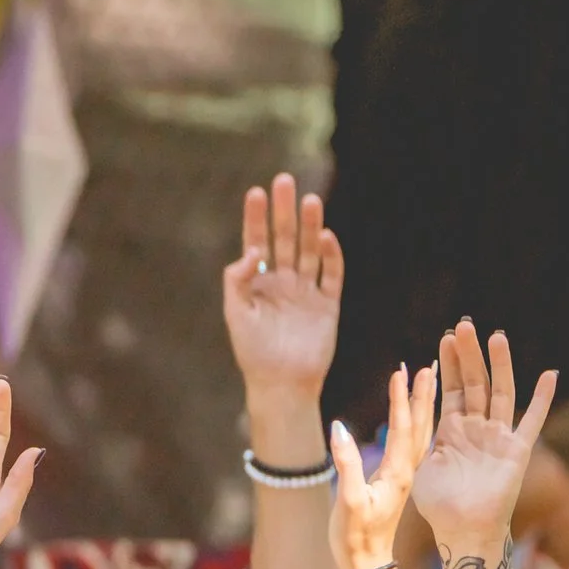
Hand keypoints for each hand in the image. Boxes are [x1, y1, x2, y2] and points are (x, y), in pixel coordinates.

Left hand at [222, 173, 342, 402]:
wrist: (282, 386)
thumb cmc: (254, 353)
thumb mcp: (236, 314)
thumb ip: (237, 280)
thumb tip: (253, 250)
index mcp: (259, 283)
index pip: (258, 242)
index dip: (256, 218)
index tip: (256, 192)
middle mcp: (284, 282)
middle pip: (286, 239)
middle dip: (284, 211)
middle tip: (284, 181)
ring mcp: (306, 293)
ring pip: (310, 252)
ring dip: (310, 226)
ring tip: (309, 200)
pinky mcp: (327, 306)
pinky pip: (331, 276)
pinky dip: (331, 256)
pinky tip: (326, 236)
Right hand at [328, 362, 432, 568]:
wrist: (367, 566)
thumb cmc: (355, 537)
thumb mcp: (349, 502)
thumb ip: (347, 465)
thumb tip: (340, 428)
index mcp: (398, 473)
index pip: (402, 428)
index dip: (400, 399)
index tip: (401, 371)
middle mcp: (406, 471)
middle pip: (419, 425)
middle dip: (423, 394)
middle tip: (428, 364)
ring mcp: (404, 476)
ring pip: (419, 433)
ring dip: (424, 405)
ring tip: (427, 380)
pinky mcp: (399, 482)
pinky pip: (412, 445)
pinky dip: (416, 424)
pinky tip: (415, 415)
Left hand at [411, 319, 556, 561]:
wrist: (462, 532)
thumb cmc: (439, 506)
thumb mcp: (420, 464)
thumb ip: (416, 436)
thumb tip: (401, 414)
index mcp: (454, 430)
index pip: (453, 388)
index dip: (450, 363)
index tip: (446, 337)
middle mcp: (478, 429)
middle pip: (476, 383)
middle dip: (469, 355)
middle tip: (465, 325)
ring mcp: (499, 437)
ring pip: (501, 393)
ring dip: (499, 365)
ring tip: (495, 336)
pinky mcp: (517, 452)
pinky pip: (532, 421)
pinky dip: (542, 400)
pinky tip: (549, 375)